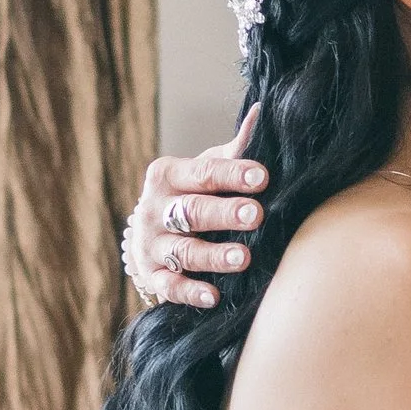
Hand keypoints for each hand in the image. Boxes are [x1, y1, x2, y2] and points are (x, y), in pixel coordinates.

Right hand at [125, 108, 267, 310]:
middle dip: (225, 213)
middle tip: (256, 215)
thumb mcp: (203, 170)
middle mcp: (154, 209)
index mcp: (168, 176)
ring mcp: (151, 245)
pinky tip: (213, 296)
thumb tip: (262, 113)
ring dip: (214, 255)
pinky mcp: (152, 276)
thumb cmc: (188, 195)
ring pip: (184, 250)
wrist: (148, 234)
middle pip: (193, 211)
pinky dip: (191, 292)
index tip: (263, 176)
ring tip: (243, 257)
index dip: (233, 174)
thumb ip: (232, 151)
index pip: (203, 172)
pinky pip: (170, 286)